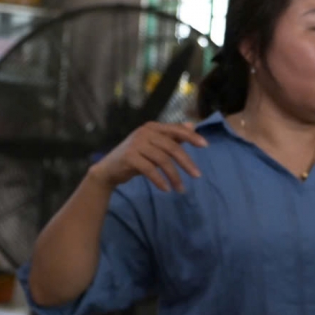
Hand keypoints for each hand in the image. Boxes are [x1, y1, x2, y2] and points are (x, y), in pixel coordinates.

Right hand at [88, 122, 206, 192]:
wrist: (109, 169)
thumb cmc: (136, 156)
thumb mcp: (155, 145)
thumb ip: (173, 137)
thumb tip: (192, 125)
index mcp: (153, 127)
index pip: (176, 130)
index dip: (191, 137)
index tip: (206, 145)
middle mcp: (144, 132)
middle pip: (172, 147)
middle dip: (186, 162)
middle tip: (197, 175)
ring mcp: (136, 144)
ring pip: (162, 160)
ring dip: (174, 176)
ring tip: (181, 189)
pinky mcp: (129, 157)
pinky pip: (150, 170)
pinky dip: (160, 180)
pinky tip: (166, 189)